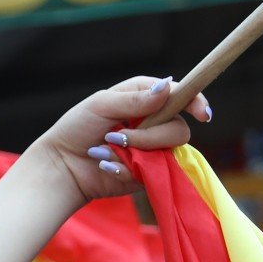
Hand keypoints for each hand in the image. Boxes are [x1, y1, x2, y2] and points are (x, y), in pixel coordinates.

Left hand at [28, 76, 211, 200]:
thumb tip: (167, 88)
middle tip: (116, 138)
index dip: (195, 102)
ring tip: (104, 151)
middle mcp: (155, 122)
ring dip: (135, 152)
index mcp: (145, 98)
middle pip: (178, 130)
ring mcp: (153, 149)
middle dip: (149, 136)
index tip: (202, 114)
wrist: (61, 165)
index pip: (180, 96)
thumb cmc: (76, 129)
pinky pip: (151, 174)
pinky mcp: (146, 173)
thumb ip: (134, 99)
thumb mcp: (100, 106)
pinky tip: (105, 166)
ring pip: (168, 153)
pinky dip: (125, 170)